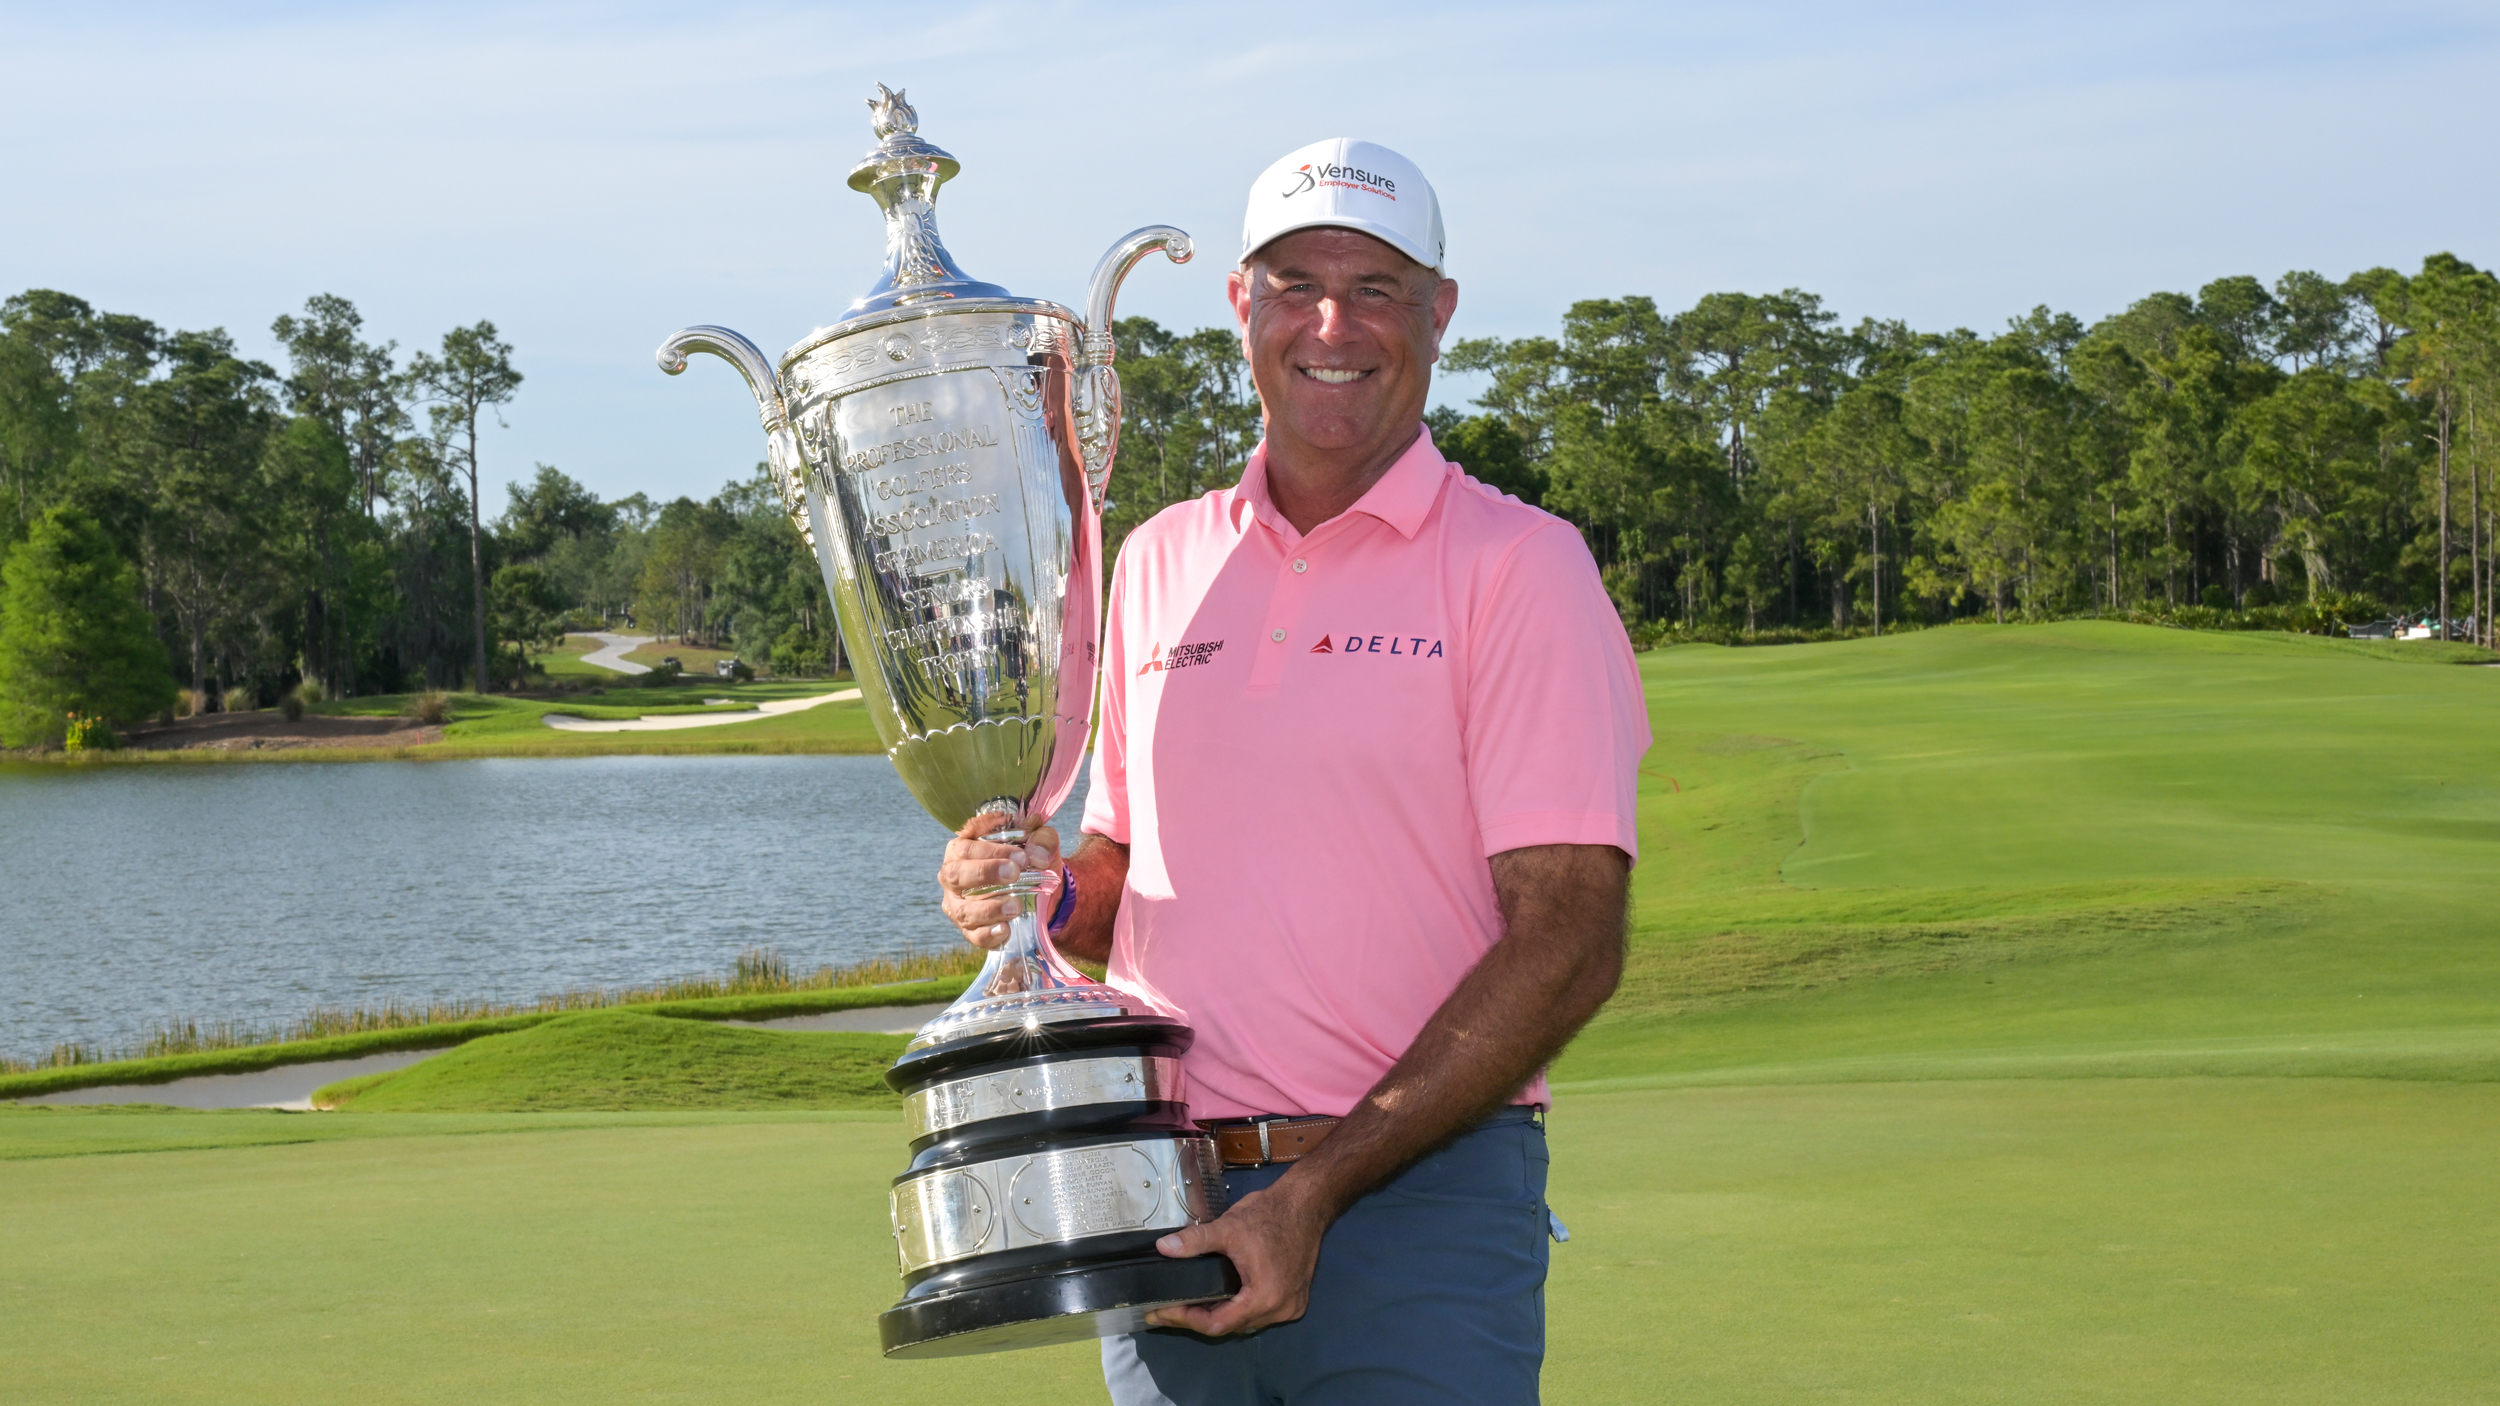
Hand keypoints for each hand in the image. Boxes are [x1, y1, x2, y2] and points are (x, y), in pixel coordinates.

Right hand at [937, 811, 1059, 950]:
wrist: (1036, 893)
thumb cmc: (1025, 860)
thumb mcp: (1038, 844)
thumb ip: (1042, 841)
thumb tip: (1039, 856)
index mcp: (962, 849)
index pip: (967, 847)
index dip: (992, 851)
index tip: (1021, 857)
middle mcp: (953, 877)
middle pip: (955, 875)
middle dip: (984, 873)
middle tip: (1013, 874)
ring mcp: (957, 905)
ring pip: (962, 910)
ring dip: (989, 909)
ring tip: (1015, 906)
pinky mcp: (969, 929)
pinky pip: (973, 935)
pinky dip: (988, 934)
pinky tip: (1005, 930)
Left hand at [1142, 1183, 1327, 1336]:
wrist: (1306, 1204)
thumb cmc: (1270, 1215)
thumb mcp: (1228, 1228)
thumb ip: (1195, 1242)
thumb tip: (1164, 1248)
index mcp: (1265, 1297)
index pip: (1217, 1324)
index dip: (1185, 1319)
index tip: (1160, 1312)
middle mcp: (1280, 1310)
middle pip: (1230, 1326)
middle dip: (1197, 1317)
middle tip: (1167, 1307)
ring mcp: (1290, 1307)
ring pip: (1245, 1322)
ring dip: (1218, 1314)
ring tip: (1188, 1303)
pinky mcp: (1295, 1299)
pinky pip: (1259, 1313)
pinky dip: (1238, 1308)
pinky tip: (1219, 1297)